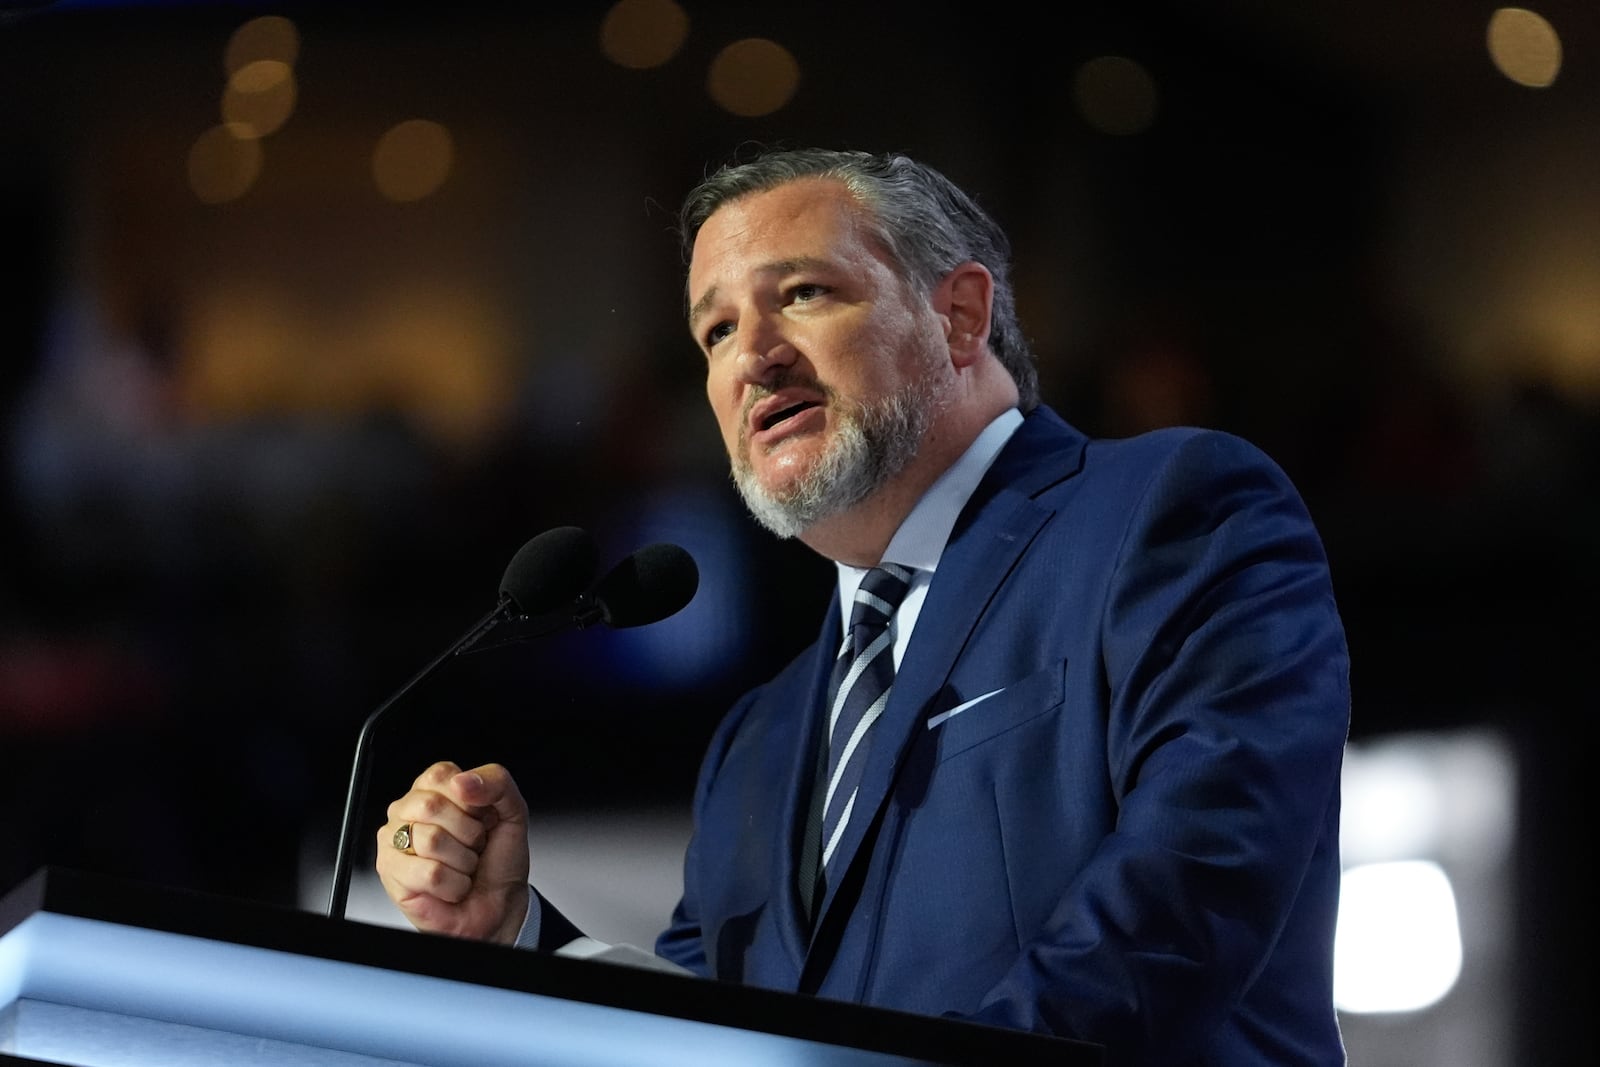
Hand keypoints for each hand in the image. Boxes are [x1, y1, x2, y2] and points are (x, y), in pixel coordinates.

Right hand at [375, 761, 530, 944]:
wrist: (500, 903)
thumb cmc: (499, 859)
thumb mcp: (512, 811)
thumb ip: (497, 782)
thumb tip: (462, 782)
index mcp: (433, 789)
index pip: (442, 776)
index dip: (471, 801)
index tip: (482, 818)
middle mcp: (409, 811)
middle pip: (431, 805)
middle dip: (468, 832)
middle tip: (473, 846)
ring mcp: (394, 841)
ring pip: (431, 840)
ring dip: (463, 860)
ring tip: (462, 866)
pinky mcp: (391, 873)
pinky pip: (429, 873)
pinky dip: (454, 885)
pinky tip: (453, 886)